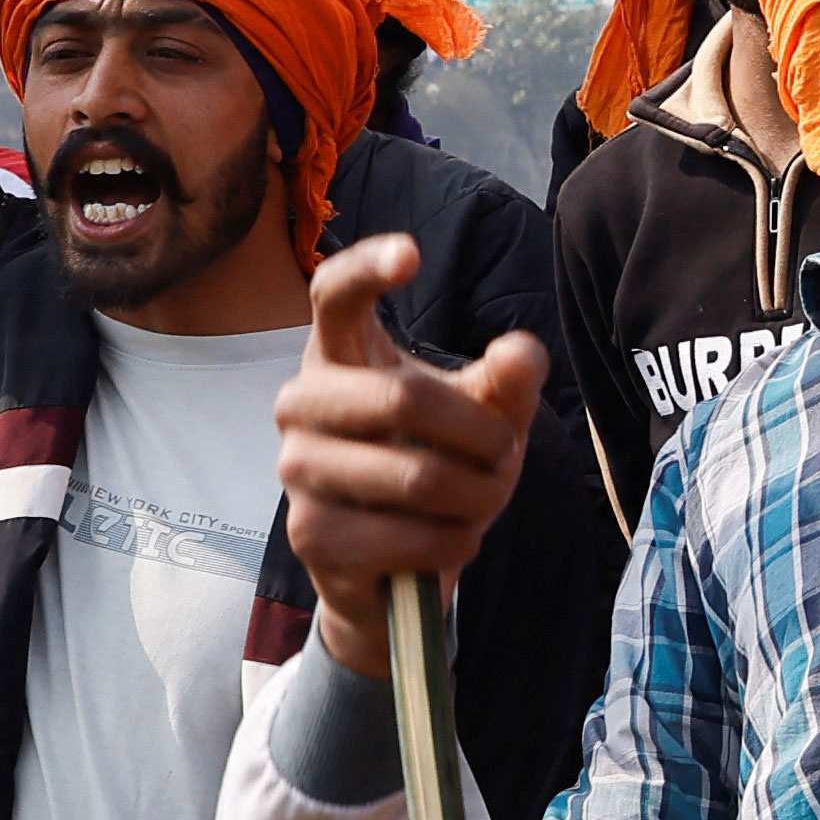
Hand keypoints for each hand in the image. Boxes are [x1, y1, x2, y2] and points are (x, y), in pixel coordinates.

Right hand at [276, 232, 547, 681]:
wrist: (399, 565)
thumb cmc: (436, 466)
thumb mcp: (484, 419)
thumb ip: (508, 382)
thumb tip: (522, 352)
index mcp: (339, 354)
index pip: (333, 293)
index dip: (367, 269)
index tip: (411, 254)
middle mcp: (301, 403)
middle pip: (403, 398)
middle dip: (481, 436)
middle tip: (504, 454)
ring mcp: (297, 468)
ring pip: (418, 477)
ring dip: (476, 497)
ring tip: (481, 501)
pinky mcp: (307, 534)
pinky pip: (409, 535)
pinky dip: (453, 542)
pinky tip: (451, 540)